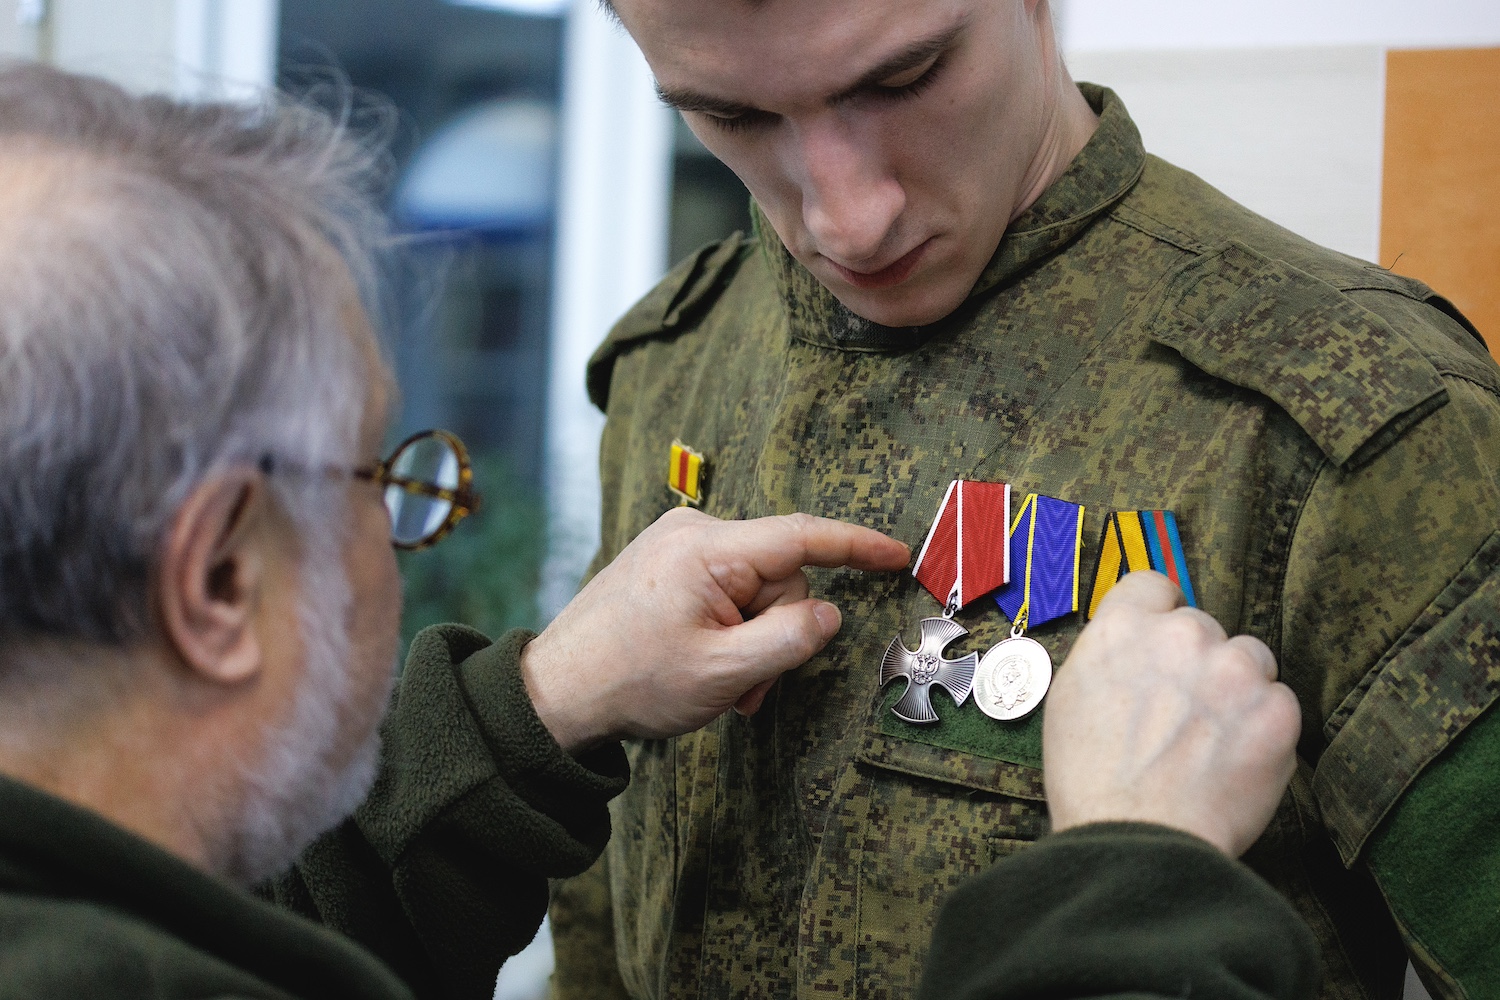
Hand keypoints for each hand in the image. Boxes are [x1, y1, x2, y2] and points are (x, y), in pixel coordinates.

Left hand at [522, 508, 909, 751]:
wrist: (556, 692)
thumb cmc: (631, 682)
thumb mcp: (723, 672)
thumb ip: (789, 641)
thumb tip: (830, 615)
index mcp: (707, 550)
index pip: (801, 536)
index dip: (856, 545)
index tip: (898, 554)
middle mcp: (693, 531)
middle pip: (780, 577)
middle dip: (776, 634)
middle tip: (745, 687)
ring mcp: (678, 544)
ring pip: (756, 589)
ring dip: (751, 641)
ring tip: (720, 683)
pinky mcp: (669, 561)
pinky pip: (727, 588)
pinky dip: (730, 628)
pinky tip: (706, 660)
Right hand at [1042, 572, 1301, 856]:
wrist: (1137, 840)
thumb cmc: (1090, 781)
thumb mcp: (1070, 697)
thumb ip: (1110, 656)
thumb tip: (1135, 649)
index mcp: (1123, 626)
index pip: (1154, 586)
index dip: (1158, 616)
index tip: (1160, 646)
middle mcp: (1182, 634)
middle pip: (1204, 627)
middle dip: (1198, 662)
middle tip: (1182, 714)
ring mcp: (1234, 669)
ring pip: (1250, 659)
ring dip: (1238, 689)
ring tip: (1213, 741)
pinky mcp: (1277, 711)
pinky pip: (1280, 704)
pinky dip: (1265, 730)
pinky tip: (1235, 764)